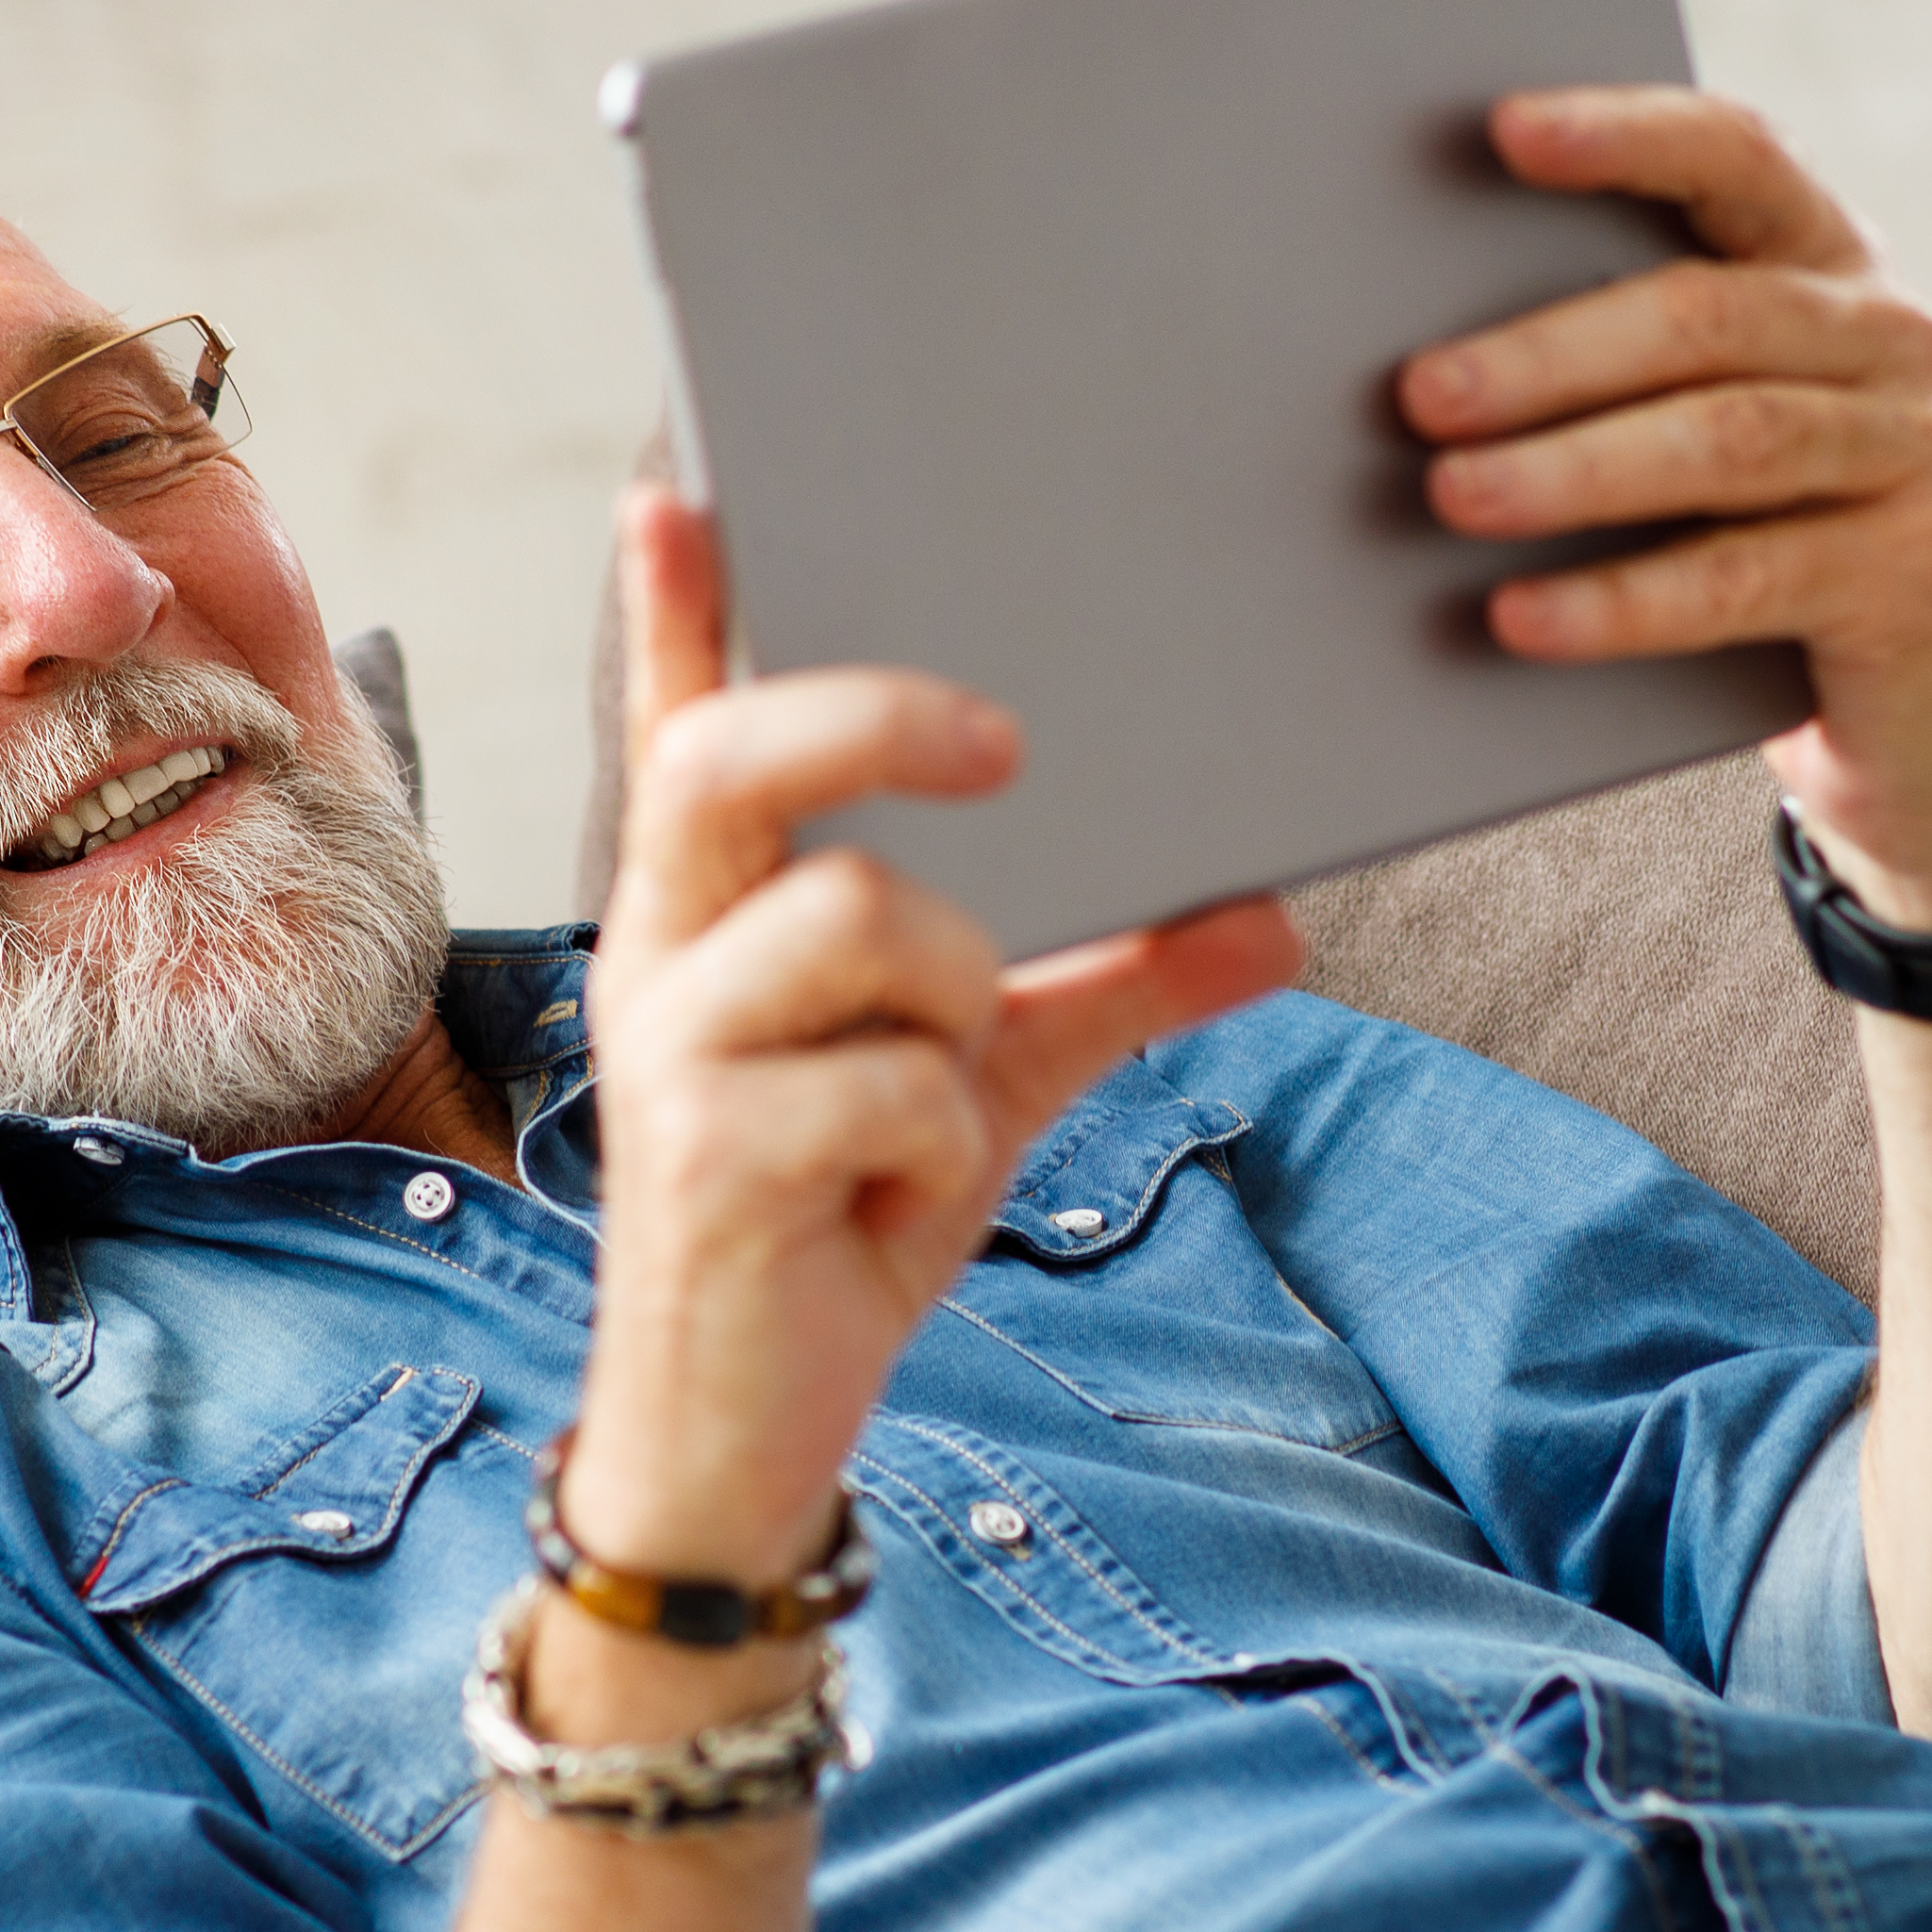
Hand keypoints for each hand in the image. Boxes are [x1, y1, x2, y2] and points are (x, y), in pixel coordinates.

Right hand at [576, 482, 1300, 1586]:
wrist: (748, 1440)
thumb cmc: (846, 1224)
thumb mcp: (997, 1087)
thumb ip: (1114, 987)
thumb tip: (1269, 912)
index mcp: (714, 915)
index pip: (682, 731)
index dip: (670, 611)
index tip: (680, 492)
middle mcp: (662, 955)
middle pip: (738, 759)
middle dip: (883, 720)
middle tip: (1012, 743)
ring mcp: (670, 1051)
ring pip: (862, 921)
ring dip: (960, 998)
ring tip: (940, 1092)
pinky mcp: (701, 1158)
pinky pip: (894, 1083)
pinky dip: (942, 1140)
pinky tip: (893, 1203)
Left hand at [1402, 89, 1931, 934]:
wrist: (1910, 726)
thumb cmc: (1758, 545)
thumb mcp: (1699, 436)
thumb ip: (1618, 372)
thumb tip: (1415, 368)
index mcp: (1829, 264)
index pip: (1737, 156)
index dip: (1627, 135)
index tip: (1505, 129)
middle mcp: (1891, 338)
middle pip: (1708, 315)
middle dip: (1549, 352)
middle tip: (1419, 393)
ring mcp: (1916, 455)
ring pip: (1725, 441)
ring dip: (1571, 469)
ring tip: (1453, 495)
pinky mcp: (1909, 580)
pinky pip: (1741, 580)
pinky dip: (1618, 600)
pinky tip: (1519, 616)